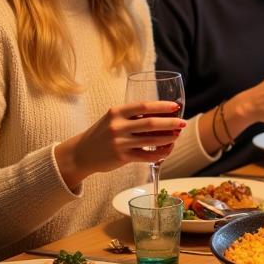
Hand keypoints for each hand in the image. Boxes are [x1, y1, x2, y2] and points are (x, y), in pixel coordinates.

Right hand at [56, 101, 185, 188]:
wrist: (81, 153)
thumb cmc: (102, 133)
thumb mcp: (113, 119)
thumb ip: (133, 115)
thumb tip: (162, 114)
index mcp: (116, 112)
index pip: (144, 106)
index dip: (162, 106)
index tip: (175, 106)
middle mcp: (117, 126)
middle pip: (150, 123)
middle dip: (170, 123)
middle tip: (182, 122)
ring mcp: (119, 143)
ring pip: (151, 140)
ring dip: (168, 138)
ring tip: (177, 135)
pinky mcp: (122, 157)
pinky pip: (146, 155)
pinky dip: (160, 153)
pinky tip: (167, 150)